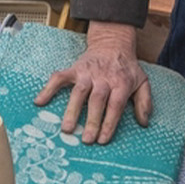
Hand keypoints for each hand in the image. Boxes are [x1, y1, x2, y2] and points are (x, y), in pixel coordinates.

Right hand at [35, 21, 149, 145]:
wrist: (112, 43)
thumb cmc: (127, 68)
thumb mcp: (142, 82)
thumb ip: (145, 102)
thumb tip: (144, 123)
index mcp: (121, 82)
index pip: (115, 104)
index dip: (109, 122)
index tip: (103, 140)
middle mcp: (103, 78)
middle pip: (97, 100)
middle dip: (91, 120)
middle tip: (86, 140)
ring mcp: (87, 73)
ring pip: (79, 91)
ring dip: (72, 110)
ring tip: (66, 128)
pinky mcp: (74, 69)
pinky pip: (60, 78)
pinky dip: (48, 88)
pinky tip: (39, 102)